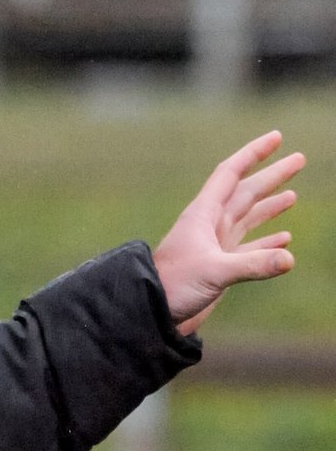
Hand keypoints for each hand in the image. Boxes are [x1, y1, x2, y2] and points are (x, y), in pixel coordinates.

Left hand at [152, 129, 303, 334]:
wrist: (151, 313)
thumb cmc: (174, 286)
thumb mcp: (215, 272)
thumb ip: (252, 264)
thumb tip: (289, 258)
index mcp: (203, 215)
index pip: (231, 173)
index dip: (253, 153)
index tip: (276, 137)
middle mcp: (210, 226)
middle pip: (247, 193)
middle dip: (273, 176)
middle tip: (299, 159)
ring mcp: (215, 246)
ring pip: (248, 219)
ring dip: (270, 207)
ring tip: (292, 196)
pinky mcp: (219, 267)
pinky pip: (249, 250)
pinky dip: (267, 243)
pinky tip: (284, 240)